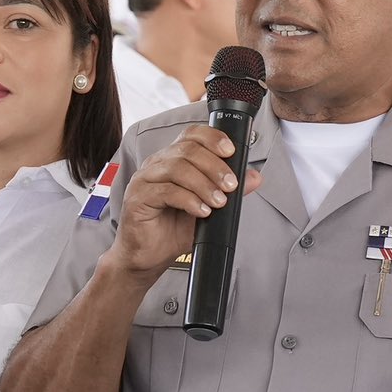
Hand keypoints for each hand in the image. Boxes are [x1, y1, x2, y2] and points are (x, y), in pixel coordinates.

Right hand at [104, 125, 262, 281]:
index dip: (212, 138)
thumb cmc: (172, 230)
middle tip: (230, 185)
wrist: (148, 257)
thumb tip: (253, 177)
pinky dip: (189, 200)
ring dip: (204, 184)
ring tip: (219, 201)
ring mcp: (144, 180)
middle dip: (214, 166)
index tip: (231, 151)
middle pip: (187, 150)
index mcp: (171, 160)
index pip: (190, 135)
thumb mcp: (207, 207)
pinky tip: (202, 211)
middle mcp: (156, 165)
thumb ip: (227, 190)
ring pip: (177, 168)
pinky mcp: (138, 198)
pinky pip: (166, 191)